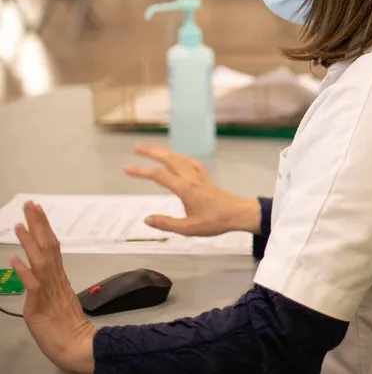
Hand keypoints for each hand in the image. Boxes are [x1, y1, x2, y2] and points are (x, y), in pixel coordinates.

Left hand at [11, 202, 95, 373]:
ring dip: (30, 241)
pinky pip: (33, 285)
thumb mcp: (57, 299)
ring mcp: (49, 290)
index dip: (43, 227)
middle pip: (48, 246)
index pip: (51, 245)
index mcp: (59, 277)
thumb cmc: (67, 326)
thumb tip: (39, 268)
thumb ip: (49, 283)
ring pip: (40, 260)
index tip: (37, 210)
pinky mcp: (40, 304)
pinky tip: (16, 259)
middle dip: (39, 224)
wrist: (76, 345)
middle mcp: (55, 279)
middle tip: (31, 205)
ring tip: (20, 224)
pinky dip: (24, 270)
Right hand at [124, 145, 260, 236]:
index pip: (159, 176)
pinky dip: (180, 156)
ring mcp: (200, 176)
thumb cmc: (215, 221)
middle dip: (152, 152)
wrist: (238, 214)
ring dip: (165, 152)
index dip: (141, 171)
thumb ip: (166, 223)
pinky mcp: (205, 179)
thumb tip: (147, 219)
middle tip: (136, 147)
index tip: (127, 169)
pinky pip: (191, 162)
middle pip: (169, 159)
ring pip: (180, 158)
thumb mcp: (188, 228)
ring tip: (152, 149)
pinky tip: (178, 158)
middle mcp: (191, 178)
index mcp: (185, 188)